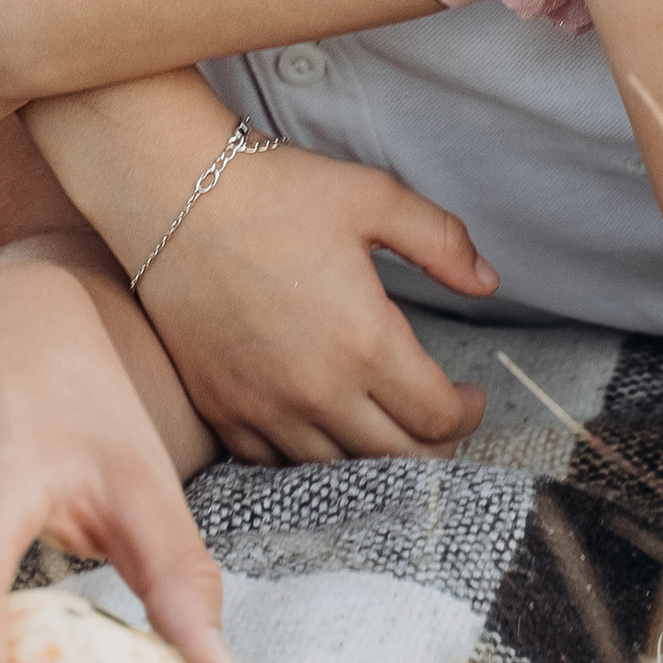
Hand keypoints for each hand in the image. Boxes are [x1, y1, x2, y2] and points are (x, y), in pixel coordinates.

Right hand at [137, 144, 495, 462]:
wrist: (173, 193)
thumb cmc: (277, 189)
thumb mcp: (375, 198)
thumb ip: (442, 243)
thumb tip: (488, 282)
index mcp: (365, 343)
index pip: (437, 418)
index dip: (466, 413)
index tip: (470, 397)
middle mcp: (317, 391)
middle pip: (397, 461)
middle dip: (434, 449)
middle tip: (439, 422)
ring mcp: (264, 408)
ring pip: (338, 472)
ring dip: (374, 460)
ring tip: (387, 430)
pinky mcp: (222, 409)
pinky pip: (275, 466)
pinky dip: (309, 459)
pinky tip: (323, 430)